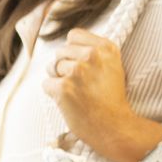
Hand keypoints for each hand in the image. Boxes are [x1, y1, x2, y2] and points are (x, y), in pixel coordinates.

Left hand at [40, 29, 155, 161]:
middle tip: (79, 84)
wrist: (115, 126)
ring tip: (75, 92)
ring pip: (51, 67)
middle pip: (60, 52)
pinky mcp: (63, 87)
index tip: (80, 63)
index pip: (74, 35)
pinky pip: (46, 84)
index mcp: (106, 48)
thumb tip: (69, 44)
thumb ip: (95, 51)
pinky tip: (68, 101)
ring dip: (58, 80)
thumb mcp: (113, 66)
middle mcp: (92, 56)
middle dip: (63, 67)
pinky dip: (53, 94)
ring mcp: (76, 71)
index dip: (72, 50)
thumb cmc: (111, 99)